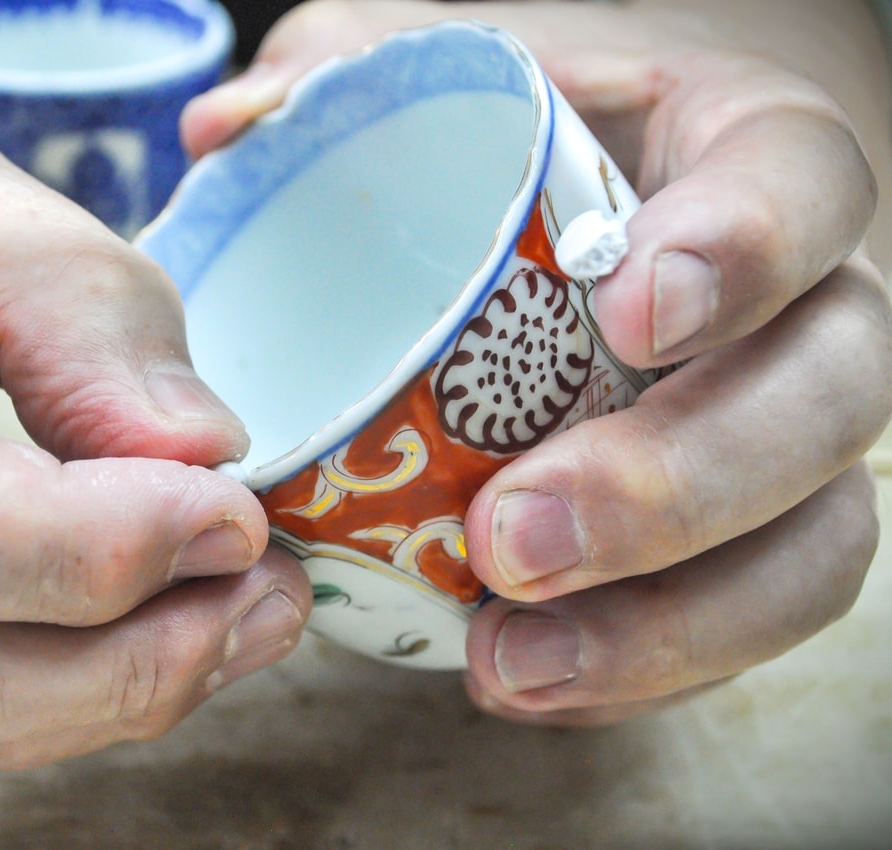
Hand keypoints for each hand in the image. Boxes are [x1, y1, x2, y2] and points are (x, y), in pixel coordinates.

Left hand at [182, 0, 891, 723]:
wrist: (616, 244)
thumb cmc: (523, 156)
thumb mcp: (438, 83)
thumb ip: (346, 80)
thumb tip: (223, 132)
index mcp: (746, 156)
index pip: (800, 184)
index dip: (745, 250)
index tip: (631, 315)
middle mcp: (803, 309)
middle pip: (824, 401)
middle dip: (681, 486)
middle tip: (513, 539)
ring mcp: (787, 439)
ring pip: (810, 547)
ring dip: (669, 625)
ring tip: (508, 657)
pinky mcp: (745, 544)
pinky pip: (739, 627)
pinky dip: (635, 670)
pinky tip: (519, 676)